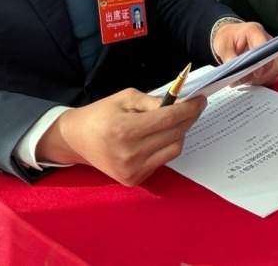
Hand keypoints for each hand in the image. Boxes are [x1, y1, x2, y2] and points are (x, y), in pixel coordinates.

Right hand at [36, 89, 206, 185]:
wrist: (76, 140)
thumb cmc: (101, 114)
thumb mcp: (125, 98)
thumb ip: (153, 101)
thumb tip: (180, 103)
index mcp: (125, 129)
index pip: (169, 118)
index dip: (189, 108)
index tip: (201, 99)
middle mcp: (129, 153)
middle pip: (175, 134)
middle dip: (188, 118)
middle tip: (194, 107)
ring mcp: (132, 170)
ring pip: (173, 149)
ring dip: (179, 133)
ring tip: (175, 121)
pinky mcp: (133, 180)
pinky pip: (162, 160)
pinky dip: (165, 147)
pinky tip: (159, 137)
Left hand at [212, 21, 277, 86]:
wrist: (229, 36)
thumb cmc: (226, 38)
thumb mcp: (222, 46)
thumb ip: (228, 59)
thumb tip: (234, 76)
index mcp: (254, 31)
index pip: (264, 46)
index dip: (261, 61)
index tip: (255, 74)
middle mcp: (266, 39)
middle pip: (273, 60)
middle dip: (261, 75)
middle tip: (246, 80)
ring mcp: (270, 49)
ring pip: (275, 68)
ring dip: (262, 78)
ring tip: (247, 80)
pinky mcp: (270, 59)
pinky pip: (273, 73)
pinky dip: (264, 79)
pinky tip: (251, 80)